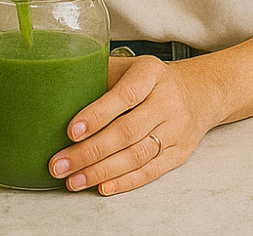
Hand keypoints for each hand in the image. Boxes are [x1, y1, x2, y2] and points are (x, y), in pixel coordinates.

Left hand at [49, 55, 219, 194]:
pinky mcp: (181, 152)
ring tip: (74, 180)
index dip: (97, 115)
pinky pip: (151, 171)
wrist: (197, 92)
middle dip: (89, 152)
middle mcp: (168, 100)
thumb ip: (98, 74)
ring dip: (102, 171)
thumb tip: (55, 90)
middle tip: (60, 164)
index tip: (71, 131)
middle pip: (127, 132)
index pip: (125, 95)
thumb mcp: (128, 66)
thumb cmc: (149, 80)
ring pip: (137, 155)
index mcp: (151, 73)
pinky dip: (124, 182)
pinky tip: (102, 186)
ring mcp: (177, 128)